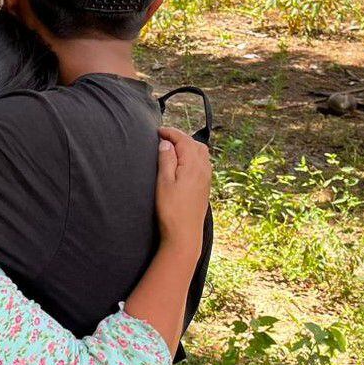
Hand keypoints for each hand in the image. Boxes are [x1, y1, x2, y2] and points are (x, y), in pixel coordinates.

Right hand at [155, 126, 210, 250]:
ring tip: (173, 149)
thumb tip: (166, 143)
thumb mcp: (164, 182)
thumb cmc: (171, 210)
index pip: (183, 140)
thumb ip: (166, 159)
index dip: (170, 132)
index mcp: (193, 164)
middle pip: (195, 144)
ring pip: (201, 153)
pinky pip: (203, 163)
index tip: (157, 131)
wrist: (184, 234)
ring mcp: (206, 178)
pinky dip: (193, 156)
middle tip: (164, 138)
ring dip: (188, 146)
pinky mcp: (205, 187)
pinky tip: (184, 164)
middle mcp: (203, 168)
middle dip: (180, 137)